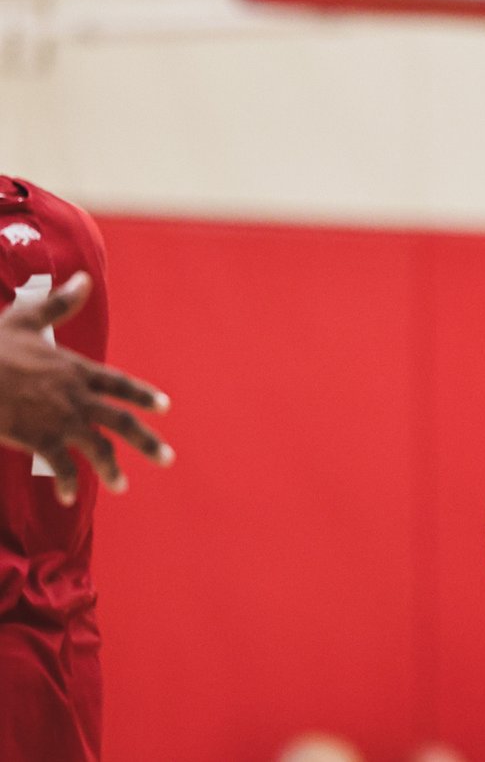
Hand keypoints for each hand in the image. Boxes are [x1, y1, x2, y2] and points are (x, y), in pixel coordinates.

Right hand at [0, 271, 172, 504]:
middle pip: (122, 422)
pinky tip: (69, 497)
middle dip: (147, 441)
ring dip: (111, 470)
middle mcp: (77, 396)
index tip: (164, 407)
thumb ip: (59, 305)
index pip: (120, 384)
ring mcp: (61, 420)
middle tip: (167, 459)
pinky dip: (67, 482)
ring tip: (123, 487)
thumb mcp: (26, 319)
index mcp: (77, 369)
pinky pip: (61, 466)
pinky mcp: (39, 440)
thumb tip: (84, 278)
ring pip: (98, 448)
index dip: (143, 396)